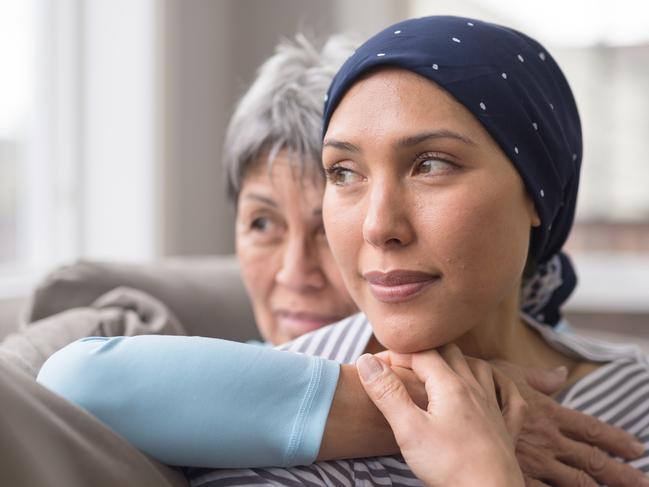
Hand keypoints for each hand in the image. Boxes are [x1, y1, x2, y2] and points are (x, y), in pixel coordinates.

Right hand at [357, 344, 525, 486]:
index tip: (375, 364)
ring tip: (441, 367)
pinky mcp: (507, 429)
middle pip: (450, 353)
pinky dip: (501, 384)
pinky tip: (494, 387)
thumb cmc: (449, 465)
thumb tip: (366, 361)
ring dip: (459, 360)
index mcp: (450, 386)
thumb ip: (388, 393)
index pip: (420, 354)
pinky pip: (510, 397)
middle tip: (403, 363)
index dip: (396, 354)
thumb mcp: (408, 429)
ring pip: (480, 368)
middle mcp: (474, 389)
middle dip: (424, 351)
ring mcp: (494, 407)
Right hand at [492, 360, 647, 486]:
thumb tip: (560, 373)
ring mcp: (535, 461)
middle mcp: (549, 440)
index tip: (637, 448)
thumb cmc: (479, 384)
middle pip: (592, 460)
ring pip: (576, 482)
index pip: (591, 429)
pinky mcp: (517, 474)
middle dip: (620, 472)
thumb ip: (538, 377)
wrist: (454, 402)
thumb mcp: (509, 372)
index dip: (615, 439)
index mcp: (549, 414)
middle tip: (643, 481)